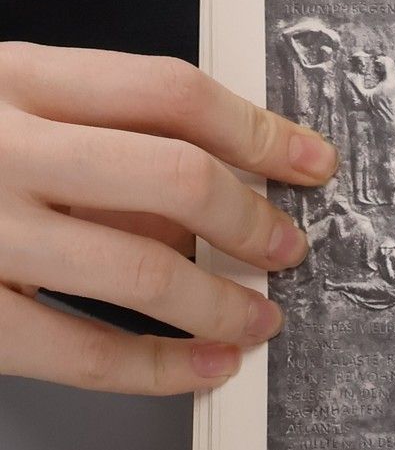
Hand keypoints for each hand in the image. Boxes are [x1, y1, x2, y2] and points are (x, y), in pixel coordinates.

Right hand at [0, 43, 335, 394]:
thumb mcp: (2, 114)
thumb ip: (97, 146)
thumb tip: (219, 189)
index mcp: (12, 81)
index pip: (170, 90)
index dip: (260, 128)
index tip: (309, 160)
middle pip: (174, 174)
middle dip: (252, 218)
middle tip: (287, 247)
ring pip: (141, 269)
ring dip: (223, 301)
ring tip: (259, 316)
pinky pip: (82, 350)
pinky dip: (162, 368)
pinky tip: (205, 369)